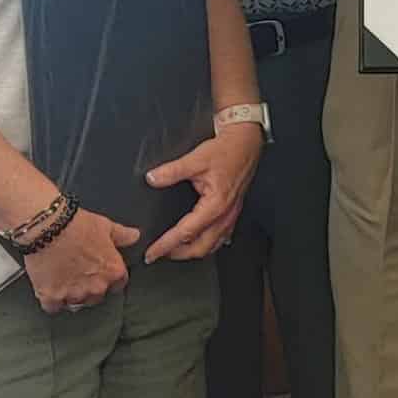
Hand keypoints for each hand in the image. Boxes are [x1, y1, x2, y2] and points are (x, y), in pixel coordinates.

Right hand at [24, 209, 137, 311]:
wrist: (47, 228)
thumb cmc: (76, 226)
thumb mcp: (105, 226)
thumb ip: (122, 235)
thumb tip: (134, 236)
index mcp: (113, 271)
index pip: (118, 284)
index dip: (109, 277)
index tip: (100, 272)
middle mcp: (96, 286)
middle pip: (96, 296)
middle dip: (89, 288)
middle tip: (78, 273)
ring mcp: (74, 294)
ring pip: (75, 303)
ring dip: (70, 295)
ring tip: (62, 278)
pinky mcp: (52, 297)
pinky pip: (54, 307)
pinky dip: (50, 300)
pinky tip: (48, 288)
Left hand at [143, 124, 262, 262]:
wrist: (246, 143)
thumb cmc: (227, 151)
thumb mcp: (196, 159)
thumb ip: (172, 171)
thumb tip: (152, 179)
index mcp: (215, 205)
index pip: (185, 233)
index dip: (165, 245)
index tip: (151, 253)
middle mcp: (225, 214)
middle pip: (200, 247)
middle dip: (178, 254)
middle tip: (160, 254)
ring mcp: (231, 215)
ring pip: (212, 245)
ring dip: (193, 251)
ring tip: (176, 250)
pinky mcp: (233, 211)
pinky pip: (221, 237)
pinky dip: (208, 243)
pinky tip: (201, 240)